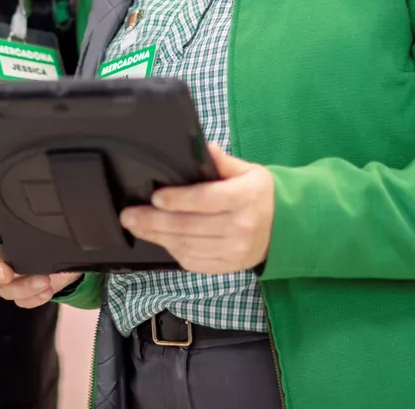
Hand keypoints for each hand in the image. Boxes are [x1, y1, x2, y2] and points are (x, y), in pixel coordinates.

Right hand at [0, 221, 80, 307]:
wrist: (67, 250)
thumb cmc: (50, 230)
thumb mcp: (44, 222)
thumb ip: (36, 221)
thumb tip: (46, 218)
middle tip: (6, 273)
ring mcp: (9, 280)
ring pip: (4, 290)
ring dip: (23, 288)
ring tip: (45, 280)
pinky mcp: (24, 294)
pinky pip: (22, 301)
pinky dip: (34, 298)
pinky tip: (47, 290)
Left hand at [120, 143, 273, 274]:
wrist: (285, 228)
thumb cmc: (259, 194)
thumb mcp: (249, 171)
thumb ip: (223, 162)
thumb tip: (204, 148)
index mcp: (245, 198)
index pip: (205, 199)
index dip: (177, 200)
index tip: (155, 196)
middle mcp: (240, 227)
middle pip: (189, 226)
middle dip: (154, 221)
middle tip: (129, 215)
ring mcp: (234, 251)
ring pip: (187, 246)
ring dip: (158, 237)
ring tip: (137, 227)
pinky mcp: (227, 266)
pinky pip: (193, 261)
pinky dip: (172, 250)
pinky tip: (159, 239)